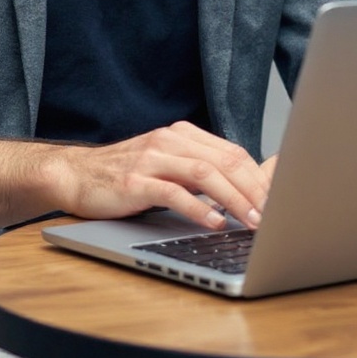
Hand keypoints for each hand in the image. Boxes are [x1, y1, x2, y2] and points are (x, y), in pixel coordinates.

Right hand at [51, 121, 274, 230]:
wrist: (77, 175)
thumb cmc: (126, 176)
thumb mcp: (169, 167)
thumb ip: (203, 171)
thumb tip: (250, 185)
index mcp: (182, 135)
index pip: (233, 152)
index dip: (259, 177)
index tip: (280, 201)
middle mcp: (170, 140)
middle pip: (225, 161)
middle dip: (255, 190)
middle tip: (274, 216)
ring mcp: (152, 158)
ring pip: (205, 174)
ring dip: (235, 199)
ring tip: (252, 221)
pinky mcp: (136, 180)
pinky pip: (174, 192)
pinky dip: (198, 208)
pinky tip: (214, 222)